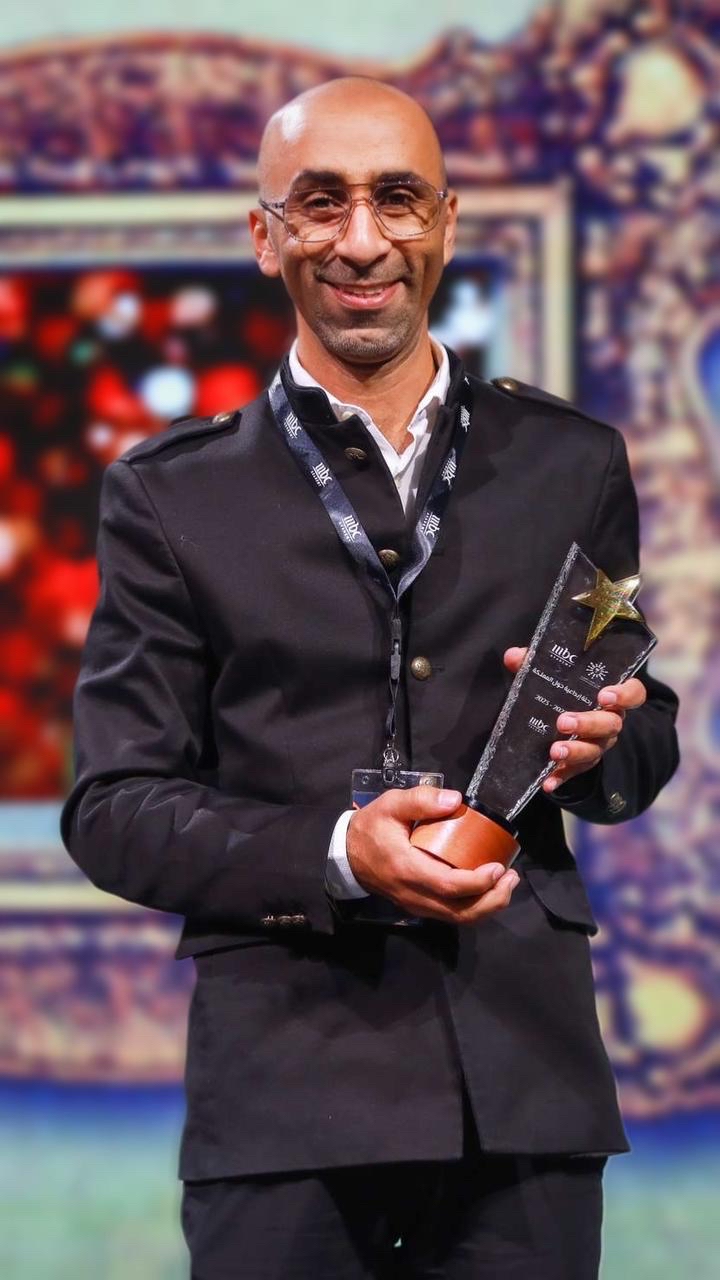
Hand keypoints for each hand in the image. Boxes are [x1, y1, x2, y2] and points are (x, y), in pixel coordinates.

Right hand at [346, 785, 518, 923]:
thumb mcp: (391, 804)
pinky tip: (486, 890)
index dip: (478, 882)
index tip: (499, 867)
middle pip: (459, 912)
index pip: (448, 886)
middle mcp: (413, 895)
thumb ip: (421, 799)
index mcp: (408, 869)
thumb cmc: (371, 827)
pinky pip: (450, 915)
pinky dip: (474, 907)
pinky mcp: (418, 907)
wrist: (346, 854)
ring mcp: (416, 905)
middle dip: (492, 900)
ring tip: (506, 885)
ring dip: (487, 906)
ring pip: (457, 918)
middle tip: (512, 878)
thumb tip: (456, 800)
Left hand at [503, 646, 645, 791]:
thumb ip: (535, 664)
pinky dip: (561, 777)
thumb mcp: (550, 675)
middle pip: (611, 724)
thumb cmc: (562, 691)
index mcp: (611, 695)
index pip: (634, 693)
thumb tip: (514, 656)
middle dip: (589, 723)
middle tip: (564, 722)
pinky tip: (548, 782)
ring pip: (595, 750)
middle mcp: (610, 721)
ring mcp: (598, 744)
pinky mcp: (582, 764)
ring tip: (555, 751)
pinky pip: (575, 773)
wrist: (559, 721)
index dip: (624, 695)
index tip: (604, 695)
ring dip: (576, 751)